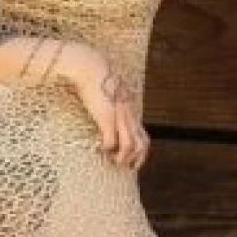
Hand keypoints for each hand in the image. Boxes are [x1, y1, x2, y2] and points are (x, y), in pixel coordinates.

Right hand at [71, 45, 150, 169]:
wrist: (92, 68)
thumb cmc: (98, 79)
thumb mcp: (112, 93)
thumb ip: (114, 104)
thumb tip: (108, 111)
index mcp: (131, 111)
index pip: (144, 137)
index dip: (140, 153)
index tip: (131, 161)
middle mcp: (129, 116)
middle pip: (143, 144)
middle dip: (136, 160)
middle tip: (125, 167)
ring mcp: (119, 117)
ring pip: (131, 146)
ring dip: (122, 158)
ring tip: (112, 161)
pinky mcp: (107, 118)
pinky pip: (111, 141)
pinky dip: (107, 149)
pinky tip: (99, 148)